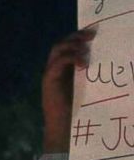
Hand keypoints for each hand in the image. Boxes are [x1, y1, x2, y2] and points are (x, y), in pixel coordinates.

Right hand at [42, 29, 93, 154]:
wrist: (64, 127)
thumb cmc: (78, 109)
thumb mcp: (88, 86)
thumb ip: (90, 73)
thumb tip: (110, 62)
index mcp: (64, 69)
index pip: (68, 46)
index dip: (79, 37)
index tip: (95, 32)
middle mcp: (55, 68)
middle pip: (61, 44)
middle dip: (76, 37)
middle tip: (92, 35)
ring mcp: (50, 73)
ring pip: (57, 49)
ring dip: (72, 45)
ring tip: (86, 48)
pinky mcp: (48, 80)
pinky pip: (58, 62)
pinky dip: (70, 59)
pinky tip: (82, 64)